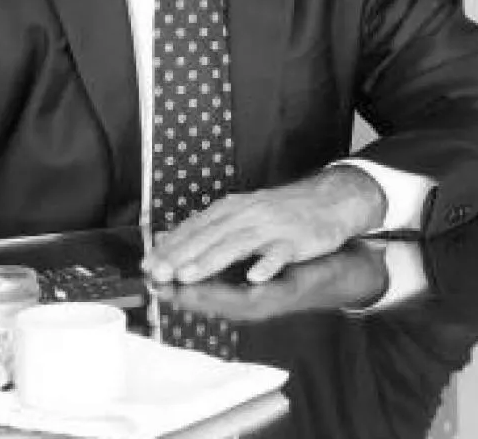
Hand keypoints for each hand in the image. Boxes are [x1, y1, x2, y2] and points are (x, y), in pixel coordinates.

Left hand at [142, 165, 385, 283]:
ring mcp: (273, 226)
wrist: (329, 200)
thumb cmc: (281, 211)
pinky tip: (255, 276)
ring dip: (211, 260)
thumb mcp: (240, 212)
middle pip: (210, 235)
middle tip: (159, 273)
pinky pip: (281, 253)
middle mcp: (248, 214)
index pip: (195, 227)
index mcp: (232, 209)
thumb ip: (205, 226)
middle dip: (182, 255)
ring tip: (189, 276)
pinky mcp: (297, 239)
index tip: (148, 264)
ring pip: (237, 244)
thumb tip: (164, 236)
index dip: (171, 247)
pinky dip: (268, 263)